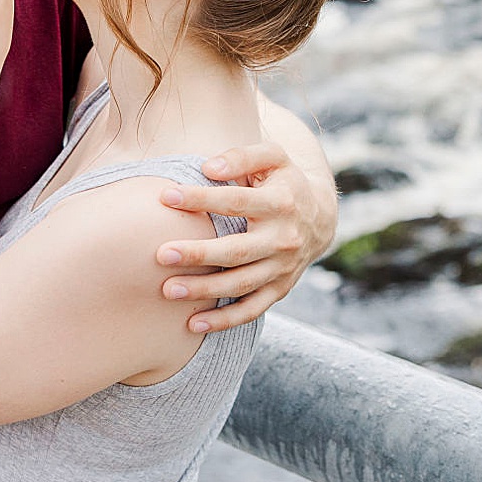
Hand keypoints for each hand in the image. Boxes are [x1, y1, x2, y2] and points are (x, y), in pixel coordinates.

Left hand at [155, 142, 323, 331]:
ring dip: (205, 290)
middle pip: (238, 251)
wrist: (319, 217)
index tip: (165, 196)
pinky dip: (225, 320)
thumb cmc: (282, 181)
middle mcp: (284, 238)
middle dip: (199, 254)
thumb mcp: (272, 158)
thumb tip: (208, 167)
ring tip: (168, 290)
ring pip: (242, 284)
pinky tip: (193, 324)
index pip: (236, 202)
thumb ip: (242, 156)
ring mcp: (283, 268)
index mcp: (280, 203)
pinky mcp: (280, 289)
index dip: (200, 199)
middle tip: (161, 255)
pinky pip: (252, 310)